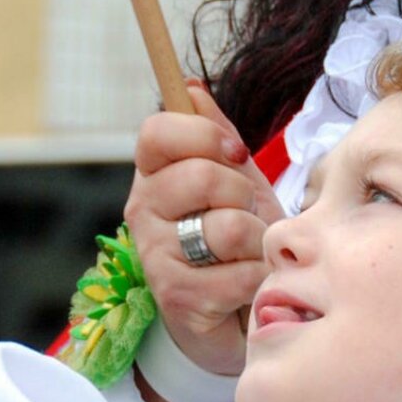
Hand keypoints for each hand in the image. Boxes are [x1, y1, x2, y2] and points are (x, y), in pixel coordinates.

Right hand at [125, 83, 281, 377]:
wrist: (234, 315)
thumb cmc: (236, 243)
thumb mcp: (235, 182)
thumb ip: (217, 135)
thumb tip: (191, 86)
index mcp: (154, 175)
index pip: (155, 131)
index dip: (203, 134)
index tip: (236, 153)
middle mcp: (143, 211)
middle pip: (198, 175)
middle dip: (244, 195)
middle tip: (248, 216)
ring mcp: (156, 256)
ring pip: (225, 227)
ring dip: (256, 241)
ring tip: (250, 253)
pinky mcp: (178, 297)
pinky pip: (238, 273)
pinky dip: (259, 278)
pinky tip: (247, 285)